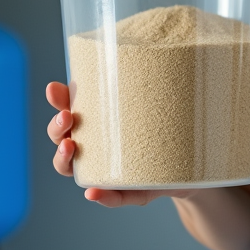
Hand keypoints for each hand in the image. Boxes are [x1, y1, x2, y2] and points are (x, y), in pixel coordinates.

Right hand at [44, 81, 185, 207]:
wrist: (194, 167)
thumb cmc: (168, 130)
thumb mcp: (158, 105)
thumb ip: (146, 85)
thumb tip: (146, 52)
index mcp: (98, 126)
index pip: (68, 113)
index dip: (57, 102)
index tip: (54, 90)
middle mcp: (96, 150)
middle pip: (62, 141)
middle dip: (56, 129)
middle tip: (67, 117)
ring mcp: (110, 174)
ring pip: (75, 171)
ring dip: (64, 159)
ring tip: (70, 147)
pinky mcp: (132, 193)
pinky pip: (114, 198)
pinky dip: (102, 197)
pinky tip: (93, 193)